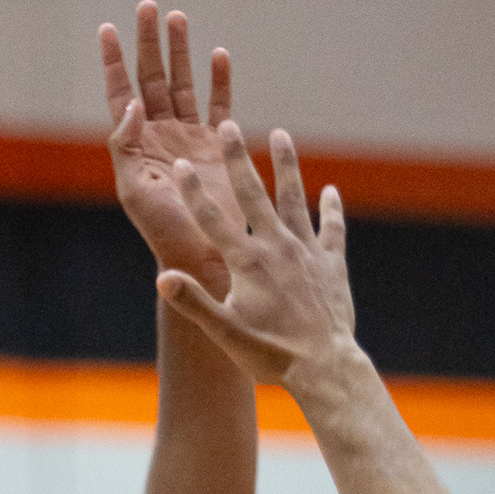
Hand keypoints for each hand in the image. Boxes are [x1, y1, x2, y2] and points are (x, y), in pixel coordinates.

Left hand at [102, 6, 236, 294]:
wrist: (204, 254)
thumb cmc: (164, 230)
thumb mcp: (135, 190)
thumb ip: (125, 146)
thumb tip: (130, 104)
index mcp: (136, 145)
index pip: (120, 94)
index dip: (113, 61)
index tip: (107, 29)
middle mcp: (162, 136)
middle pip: (152, 78)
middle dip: (149, 43)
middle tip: (148, 7)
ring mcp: (191, 138)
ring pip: (183, 84)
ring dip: (180, 52)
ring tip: (178, 18)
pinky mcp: (218, 146)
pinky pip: (219, 105)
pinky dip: (219, 80)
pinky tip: (217, 54)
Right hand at [155, 125, 357, 392]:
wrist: (326, 368)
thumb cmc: (272, 355)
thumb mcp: (226, 332)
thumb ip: (194, 302)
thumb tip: (163, 277)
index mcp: (247, 262)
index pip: (213, 219)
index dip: (194, 190)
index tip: (181, 162)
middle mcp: (277, 247)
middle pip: (253, 194)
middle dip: (238, 157)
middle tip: (228, 125)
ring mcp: (307, 252)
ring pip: (295, 199)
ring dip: (287, 165)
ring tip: (281, 134)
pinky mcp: (332, 265)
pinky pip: (332, 229)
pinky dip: (332, 209)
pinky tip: (331, 191)